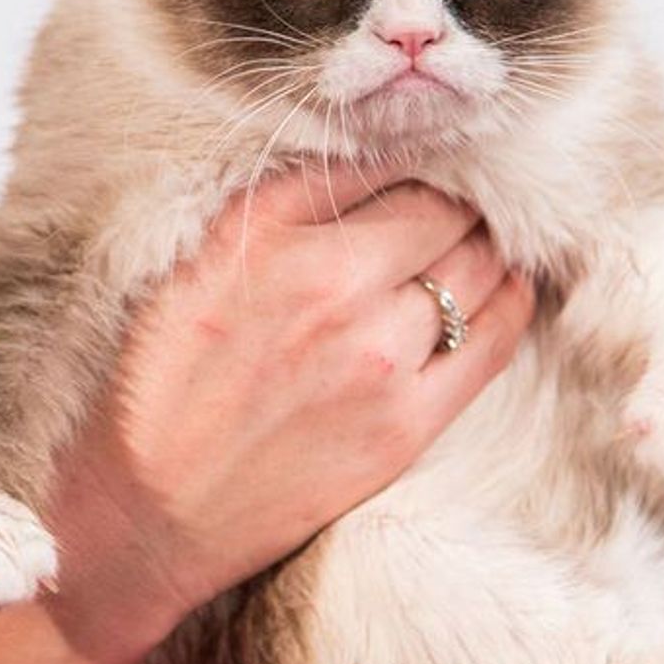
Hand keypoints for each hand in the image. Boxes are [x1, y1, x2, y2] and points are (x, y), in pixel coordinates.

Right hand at [50, 164, 532, 663]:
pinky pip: (495, 341)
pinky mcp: (407, 425)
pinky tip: (506, 290)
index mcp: (282, 239)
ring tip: (481, 243)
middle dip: (463, 202)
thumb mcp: (204, 258)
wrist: (152, 511)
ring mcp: (381, 361)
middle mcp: (337, 291)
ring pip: (480, 269)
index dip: (424, 162)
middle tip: (465, 203)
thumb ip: (290, 199)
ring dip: (489, 247)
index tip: (432, 166)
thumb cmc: (167, 380)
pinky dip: (510, 303)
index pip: (398, 169)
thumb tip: (376, 152)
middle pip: (450, 215)